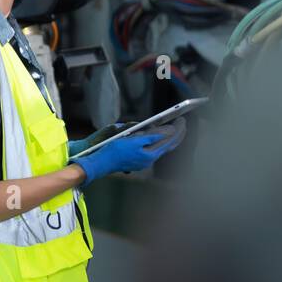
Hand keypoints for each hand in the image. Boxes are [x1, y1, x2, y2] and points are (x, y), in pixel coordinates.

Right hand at [69, 117, 185, 186]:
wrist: (99, 162)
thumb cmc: (114, 150)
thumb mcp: (134, 139)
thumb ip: (154, 135)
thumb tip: (170, 131)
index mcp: (150, 155)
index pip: (169, 141)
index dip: (178, 130)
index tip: (182, 119)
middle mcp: (149, 160)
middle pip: (167, 146)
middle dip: (176, 134)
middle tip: (181, 122)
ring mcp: (142, 161)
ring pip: (160, 149)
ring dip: (168, 139)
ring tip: (173, 129)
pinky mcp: (136, 160)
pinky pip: (152, 150)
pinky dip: (158, 142)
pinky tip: (157, 137)